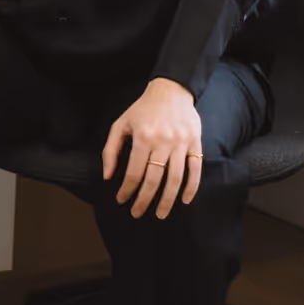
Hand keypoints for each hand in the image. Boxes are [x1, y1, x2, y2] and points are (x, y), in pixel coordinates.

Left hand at [101, 78, 202, 219]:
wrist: (171, 90)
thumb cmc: (142, 109)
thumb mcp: (120, 124)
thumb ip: (111, 150)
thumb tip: (107, 176)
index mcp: (142, 137)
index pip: (134, 172)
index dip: (127, 190)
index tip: (121, 200)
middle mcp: (162, 141)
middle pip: (154, 179)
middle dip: (144, 200)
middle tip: (137, 213)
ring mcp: (181, 143)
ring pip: (175, 179)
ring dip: (168, 200)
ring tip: (161, 214)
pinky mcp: (196, 143)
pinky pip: (196, 169)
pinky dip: (192, 187)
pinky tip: (185, 200)